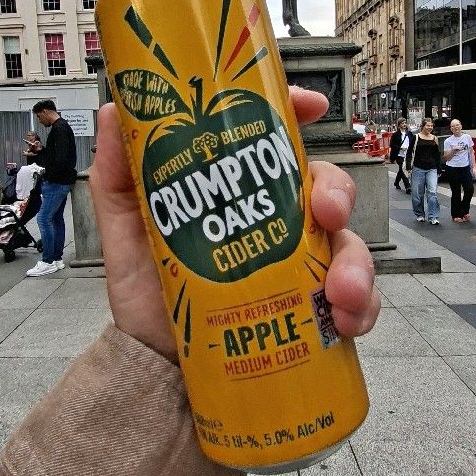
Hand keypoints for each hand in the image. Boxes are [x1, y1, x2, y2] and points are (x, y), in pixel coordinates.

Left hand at [90, 88, 380, 362]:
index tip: (311, 107)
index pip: (276, 140)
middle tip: (325, 213)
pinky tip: (344, 320)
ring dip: (356, 262)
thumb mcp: (125, 229)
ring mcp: (301, 266)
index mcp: (239, 191)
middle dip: (337, 192)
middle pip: (325, 186)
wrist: (153, 368)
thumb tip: (113, 112)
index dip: (297, 113)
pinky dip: (362, 309)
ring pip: (349, 245)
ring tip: (339, 291)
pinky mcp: (313, 311)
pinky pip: (357, 303)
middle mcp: (278, 222)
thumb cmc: (145, 292)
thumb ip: (118, 174)